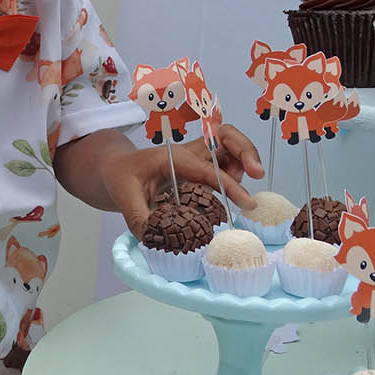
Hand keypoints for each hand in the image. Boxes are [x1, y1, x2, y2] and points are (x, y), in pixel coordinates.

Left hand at [100, 125, 262, 239]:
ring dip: (243, 161)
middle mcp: (189, 153)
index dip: (230, 186)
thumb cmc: (120, 176)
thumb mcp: (123, 197)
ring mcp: (197, 158)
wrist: (116, 168)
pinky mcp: (200, 167)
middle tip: (257, 173)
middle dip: (247, 150)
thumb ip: (139, 218)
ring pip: (231, 147)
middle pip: (227, 137)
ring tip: (240, 189)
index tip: (247, 203)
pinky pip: (226, 162)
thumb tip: (156, 238)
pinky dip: (236, 171)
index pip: (209, 169)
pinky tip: (232, 191)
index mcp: (174, 158)